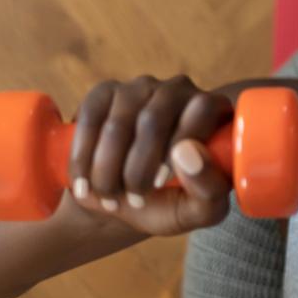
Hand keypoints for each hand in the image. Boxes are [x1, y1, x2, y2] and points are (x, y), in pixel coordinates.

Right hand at [67, 74, 233, 235]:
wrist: (123, 199)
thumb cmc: (171, 202)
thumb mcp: (199, 210)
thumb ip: (210, 188)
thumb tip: (189, 153)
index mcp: (214, 112)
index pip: (202, 108)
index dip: (180, 143)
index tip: (161, 183)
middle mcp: (179, 90)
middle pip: (154, 119)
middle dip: (137, 170)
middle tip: (134, 201)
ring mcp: (140, 88)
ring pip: (119, 123)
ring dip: (108, 169)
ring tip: (111, 198)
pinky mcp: (105, 93)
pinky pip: (90, 118)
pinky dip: (83, 157)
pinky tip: (85, 184)